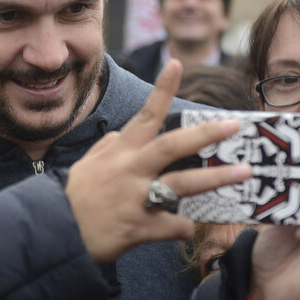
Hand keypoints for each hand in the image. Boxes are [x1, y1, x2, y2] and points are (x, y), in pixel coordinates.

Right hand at [66, 60, 251, 263]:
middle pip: (173, 145)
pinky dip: (183, 227)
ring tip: (244, 172)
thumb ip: (105, 150)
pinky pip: (173, 226)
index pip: (144, 115)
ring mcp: (136, 198)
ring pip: (183, 183)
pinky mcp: (139, 227)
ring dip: (216, 177)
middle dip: (206, 134)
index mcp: (119, 153)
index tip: (177, 64)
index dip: (161, 89)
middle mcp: (130, 170)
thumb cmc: (72, 200)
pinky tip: (185, 229)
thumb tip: (117, 135)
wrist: (55, 235)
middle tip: (234, 125)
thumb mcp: (85, 167)